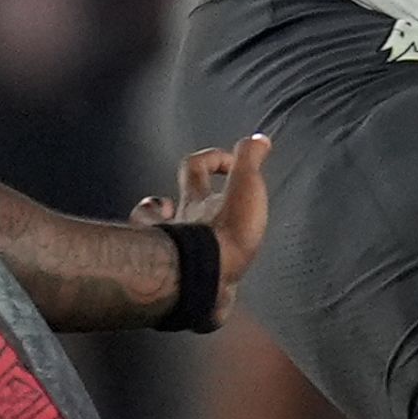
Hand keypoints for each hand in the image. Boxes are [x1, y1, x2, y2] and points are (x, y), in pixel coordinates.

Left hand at [133, 133, 274, 318]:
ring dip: (165, 224)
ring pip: (159, 232)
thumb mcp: (245, 186)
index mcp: (197, 199)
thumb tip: (258, 139)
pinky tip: (184, 268)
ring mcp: (175, 251)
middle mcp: (179, 222)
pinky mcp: (181, 280)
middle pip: (169, 201)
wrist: (206, 279)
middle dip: (180, 196)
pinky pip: (172, 271)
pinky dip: (175, 268)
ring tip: (173, 220)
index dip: (212, 158)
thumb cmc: (225, 235)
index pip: (195, 166)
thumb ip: (250, 160)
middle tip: (197, 194)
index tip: (232, 163)